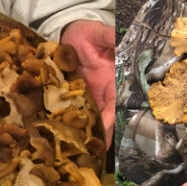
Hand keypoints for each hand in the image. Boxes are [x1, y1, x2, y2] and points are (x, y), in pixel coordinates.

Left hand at [60, 20, 114, 145]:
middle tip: (94, 152)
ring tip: (82, 153)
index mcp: (114, 78)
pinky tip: (65, 140)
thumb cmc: (85, 32)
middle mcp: (103, 91)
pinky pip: (73, 114)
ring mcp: (88, 96)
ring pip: (91, 119)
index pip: (116, 102)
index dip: (112, 117)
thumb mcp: (98, 32)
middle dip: (101, 133)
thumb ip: (110, 37)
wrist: (65, 33)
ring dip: (87, 134)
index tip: (106, 130)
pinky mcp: (72, 98)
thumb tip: (121, 38)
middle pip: (105, 116)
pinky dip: (72, 126)